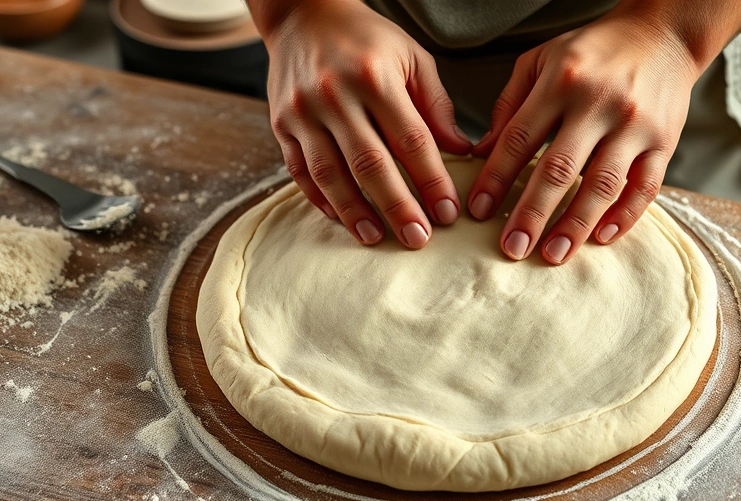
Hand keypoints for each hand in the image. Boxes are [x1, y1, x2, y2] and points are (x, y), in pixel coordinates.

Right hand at [258, 0, 471, 247]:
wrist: (303, 14)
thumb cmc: (367, 39)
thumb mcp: (411, 58)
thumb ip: (435, 106)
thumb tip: (461, 150)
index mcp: (374, 76)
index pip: (411, 140)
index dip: (431, 180)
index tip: (448, 211)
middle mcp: (334, 94)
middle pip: (370, 163)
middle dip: (397, 206)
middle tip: (418, 239)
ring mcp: (302, 111)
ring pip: (330, 173)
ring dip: (354, 211)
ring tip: (375, 237)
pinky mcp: (280, 123)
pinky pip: (299, 170)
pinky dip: (320, 198)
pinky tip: (340, 217)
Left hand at [469, 8, 699, 263]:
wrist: (662, 35)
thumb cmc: (593, 51)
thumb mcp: (541, 60)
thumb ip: (509, 105)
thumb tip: (481, 153)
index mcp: (561, 81)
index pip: (519, 138)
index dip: (496, 177)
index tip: (478, 211)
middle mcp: (598, 103)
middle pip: (559, 168)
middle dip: (532, 213)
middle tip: (512, 247)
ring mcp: (635, 124)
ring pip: (603, 184)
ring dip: (575, 225)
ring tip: (553, 254)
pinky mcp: (665, 141)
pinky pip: (645, 187)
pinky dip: (624, 216)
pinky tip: (601, 238)